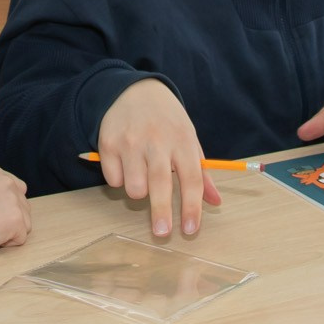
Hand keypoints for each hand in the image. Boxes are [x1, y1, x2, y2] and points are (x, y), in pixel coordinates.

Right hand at [0, 166, 32, 257]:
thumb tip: (6, 207)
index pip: (17, 190)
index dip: (5, 207)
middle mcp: (7, 182)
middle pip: (23, 206)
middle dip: (9, 219)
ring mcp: (13, 199)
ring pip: (25, 223)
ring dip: (9, 231)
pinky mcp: (16, 219)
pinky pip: (21, 238)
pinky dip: (7, 243)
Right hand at [94, 78, 220, 237]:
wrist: (134, 90)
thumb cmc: (167, 121)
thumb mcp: (189, 139)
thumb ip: (201, 173)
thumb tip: (215, 202)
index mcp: (183, 140)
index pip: (192, 179)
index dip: (192, 208)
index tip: (190, 230)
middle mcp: (157, 140)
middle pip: (160, 185)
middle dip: (161, 213)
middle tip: (162, 233)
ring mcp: (130, 142)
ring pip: (134, 188)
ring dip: (139, 191)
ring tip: (142, 177)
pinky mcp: (108, 144)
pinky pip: (114, 179)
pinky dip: (120, 179)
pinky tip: (125, 163)